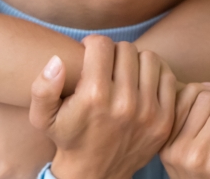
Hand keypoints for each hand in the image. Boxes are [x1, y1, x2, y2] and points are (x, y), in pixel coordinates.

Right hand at [29, 36, 176, 178]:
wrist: (96, 174)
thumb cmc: (67, 137)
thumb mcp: (43, 117)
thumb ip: (42, 87)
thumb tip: (57, 60)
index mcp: (94, 96)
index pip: (102, 44)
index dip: (92, 44)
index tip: (89, 53)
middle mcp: (124, 103)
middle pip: (126, 49)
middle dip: (113, 52)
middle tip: (106, 64)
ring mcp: (148, 112)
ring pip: (148, 58)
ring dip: (135, 61)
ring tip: (124, 71)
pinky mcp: (164, 119)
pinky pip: (167, 77)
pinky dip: (155, 74)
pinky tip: (141, 80)